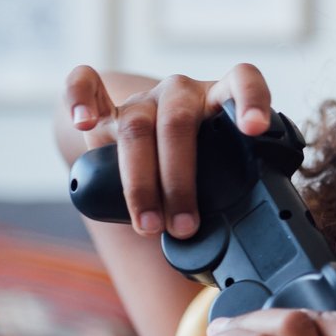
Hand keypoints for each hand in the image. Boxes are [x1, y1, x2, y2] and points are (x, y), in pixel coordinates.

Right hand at [62, 63, 274, 239]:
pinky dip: (80, 98)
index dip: (251, 99)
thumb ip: (233, 199)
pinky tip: (83, 122)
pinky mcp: (107, 108)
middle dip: (179, 182)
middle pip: (177, 125)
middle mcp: (182, 93)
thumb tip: (233, 255)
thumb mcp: (222, 175)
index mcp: (220, 99)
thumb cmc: (198, 165)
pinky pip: (85, 85)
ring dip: (141, 182)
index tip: (255, 128)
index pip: (242, 81)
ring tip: (149, 224)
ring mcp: (144, 98)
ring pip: (137, 127)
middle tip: (184, 227)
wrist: (153, 141)